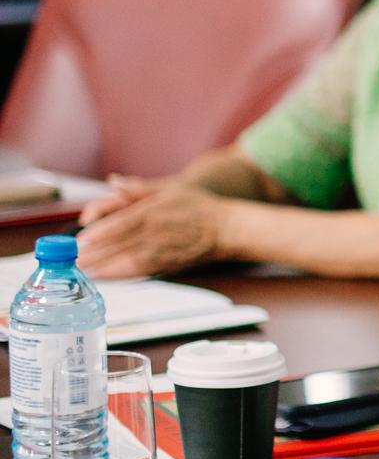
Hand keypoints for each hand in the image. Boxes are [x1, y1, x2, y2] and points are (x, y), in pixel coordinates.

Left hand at [77, 182, 226, 278]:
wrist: (227, 229)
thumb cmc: (200, 207)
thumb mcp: (171, 188)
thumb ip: (139, 188)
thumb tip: (114, 182)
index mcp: (155, 211)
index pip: (122, 223)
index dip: (100, 233)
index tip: (82, 239)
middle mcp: (157, 232)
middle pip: (120, 245)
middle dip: (94, 254)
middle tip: (72, 259)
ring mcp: (163, 250)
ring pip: (127, 261)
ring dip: (103, 267)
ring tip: (83, 270)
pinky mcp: (167, 264)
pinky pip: (140, 271)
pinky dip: (120, 275)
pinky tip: (105, 276)